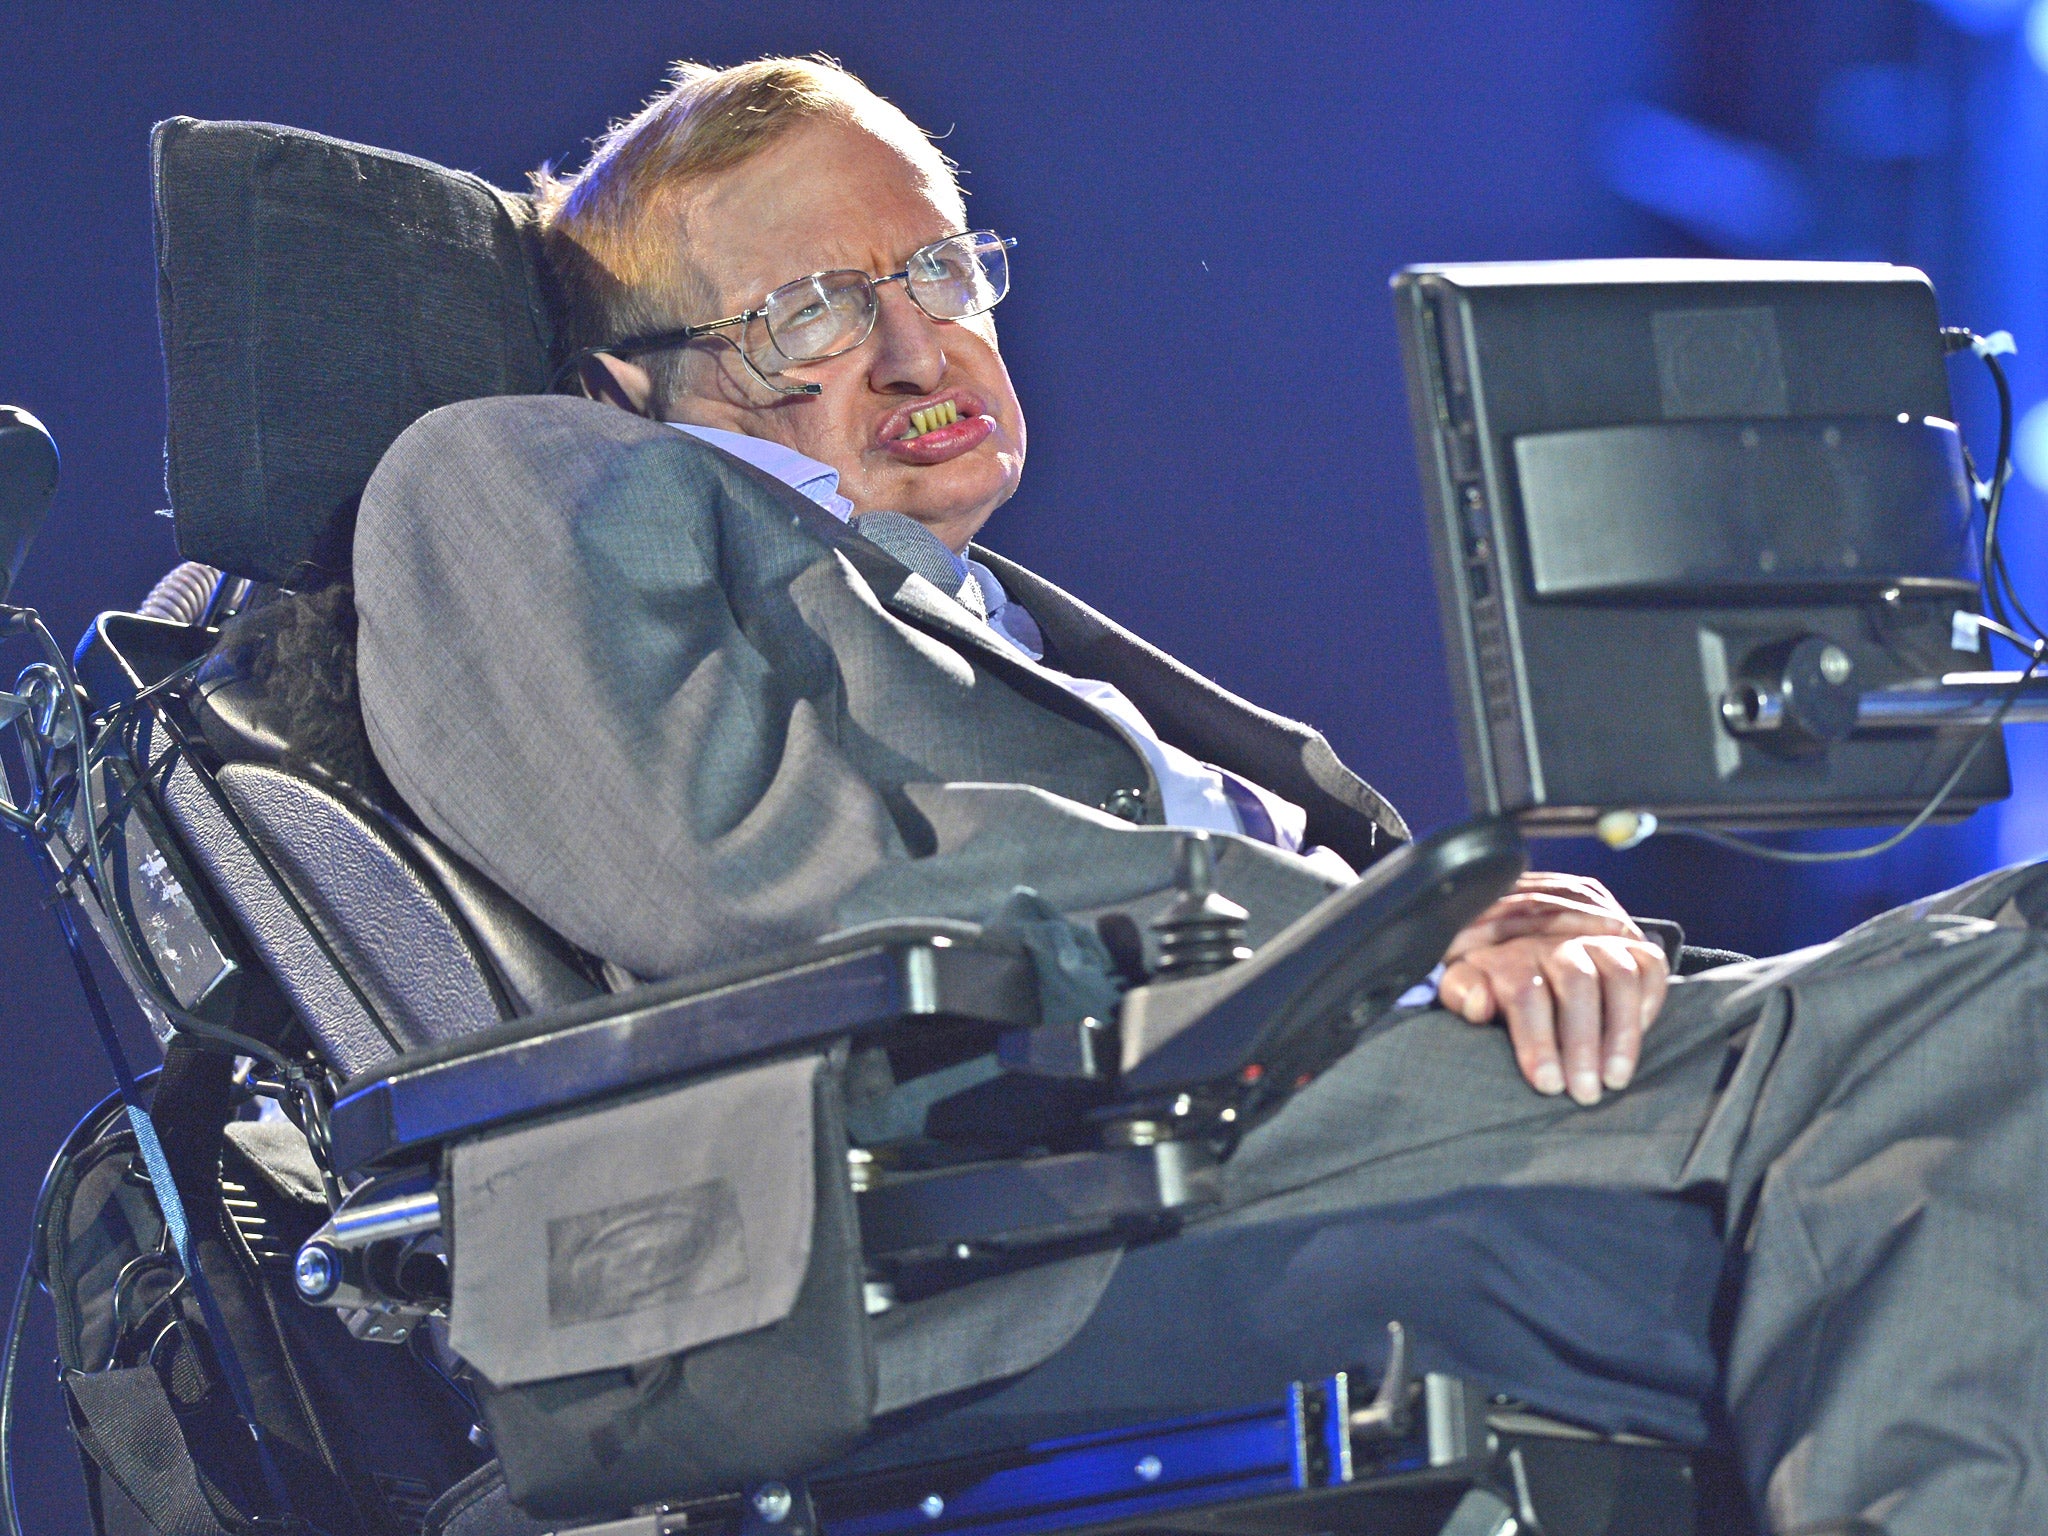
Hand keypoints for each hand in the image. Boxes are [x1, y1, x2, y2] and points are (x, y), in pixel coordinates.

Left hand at [1435, 873, 1668, 1105]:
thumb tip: (1481, 1001)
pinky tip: (1637, 1040)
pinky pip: (1650, 967)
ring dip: (1622, 1031)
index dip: (1536, 1039)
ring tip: (1615, 1080)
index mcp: (1512, 955)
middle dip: (1582, 1042)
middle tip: (1583, 1093)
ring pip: (1620, 976)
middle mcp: (1557, 943)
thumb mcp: (1464, 987)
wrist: (1525, 947)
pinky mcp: (1629, 947)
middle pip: (1577, 982)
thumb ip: (1462, 993)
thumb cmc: (1492, 986)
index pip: (1526, 992)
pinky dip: (1649, 1002)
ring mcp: (1597, 941)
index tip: (1546, 1083)